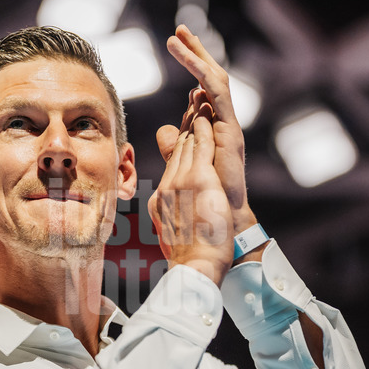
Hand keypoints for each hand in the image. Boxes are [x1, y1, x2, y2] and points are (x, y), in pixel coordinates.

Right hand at [147, 99, 233, 284]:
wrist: (194, 268)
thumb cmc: (188, 259)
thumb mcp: (172, 236)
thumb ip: (169, 218)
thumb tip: (165, 215)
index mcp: (162, 199)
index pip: (170, 165)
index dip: (177, 144)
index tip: (184, 129)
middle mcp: (168, 186)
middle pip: (176, 149)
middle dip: (185, 126)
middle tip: (193, 103)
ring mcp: (181, 181)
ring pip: (187, 143)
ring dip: (194, 120)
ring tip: (199, 100)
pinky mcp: (198, 180)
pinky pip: (200, 146)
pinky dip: (203, 128)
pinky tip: (206, 114)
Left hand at [159, 25, 257, 234]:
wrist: (221, 224)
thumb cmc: (205, 202)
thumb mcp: (183, 165)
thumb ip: (176, 145)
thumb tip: (165, 129)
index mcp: (207, 129)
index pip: (196, 89)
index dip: (187, 67)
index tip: (174, 43)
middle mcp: (219, 124)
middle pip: (207, 79)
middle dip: (195, 52)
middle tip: (180, 28)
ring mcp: (226, 127)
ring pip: (213, 82)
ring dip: (197, 57)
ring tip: (181, 36)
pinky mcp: (230, 132)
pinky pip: (219, 98)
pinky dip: (205, 80)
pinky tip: (192, 64)